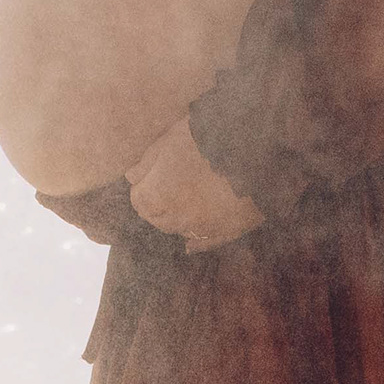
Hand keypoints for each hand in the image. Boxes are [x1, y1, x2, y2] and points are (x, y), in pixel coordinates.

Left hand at [128, 117, 261, 250]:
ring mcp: (205, 227)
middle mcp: (178, 218)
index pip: (139, 201)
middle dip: (155, 207)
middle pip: (157, 219)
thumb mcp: (169, 140)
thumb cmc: (204, 138)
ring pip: (180, 231)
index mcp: (158, 195)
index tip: (145, 180)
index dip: (141, 189)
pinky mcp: (230, 230)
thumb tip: (131, 177)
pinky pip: (208, 242)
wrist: (252, 146)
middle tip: (160, 193)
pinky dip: (197, 242)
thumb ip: (147, 162)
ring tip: (178, 209)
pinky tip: (189, 246)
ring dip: (175, 221)